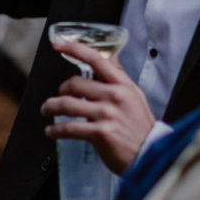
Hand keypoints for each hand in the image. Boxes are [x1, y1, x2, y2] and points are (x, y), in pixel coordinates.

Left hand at [41, 40, 154, 174]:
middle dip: (61, 90)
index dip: (74, 49)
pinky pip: (69, 128)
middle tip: (57, 97)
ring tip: (47, 110)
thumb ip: (118, 77)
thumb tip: (109, 57)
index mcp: (122, 84)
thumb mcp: (134, 95)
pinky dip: (56, 130)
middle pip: (74, 83)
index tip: (58, 45)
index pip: (95, 59)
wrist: (151, 154)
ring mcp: (107, 114)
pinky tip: (51, 131)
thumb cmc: (139, 126)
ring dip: (51, 107)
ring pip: (67, 104)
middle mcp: (115, 96)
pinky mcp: (100, 133)